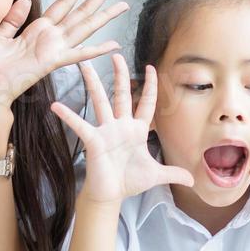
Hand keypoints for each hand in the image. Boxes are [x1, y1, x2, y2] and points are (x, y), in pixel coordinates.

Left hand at [0, 0, 128, 110]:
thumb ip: (14, 18)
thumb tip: (25, 0)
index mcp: (37, 29)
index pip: (63, 3)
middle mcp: (50, 38)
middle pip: (81, 11)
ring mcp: (53, 49)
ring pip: (85, 27)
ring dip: (105, 15)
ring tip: (123, 4)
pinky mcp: (51, 61)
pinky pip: (78, 54)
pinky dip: (96, 50)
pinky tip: (113, 45)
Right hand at [49, 55, 194, 205]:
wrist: (111, 195)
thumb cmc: (130, 181)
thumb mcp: (156, 175)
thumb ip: (174, 172)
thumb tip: (193, 179)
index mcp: (137, 130)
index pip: (146, 103)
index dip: (150, 86)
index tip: (151, 68)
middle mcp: (121, 125)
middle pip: (121, 94)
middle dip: (120, 74)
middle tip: (116, 55)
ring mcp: (106, 131)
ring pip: (100, 101)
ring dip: (93, 83)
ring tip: (84, 65)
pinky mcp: (93, 140)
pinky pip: (80, 125)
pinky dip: (68, 116)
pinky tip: (56, 106)